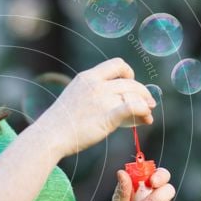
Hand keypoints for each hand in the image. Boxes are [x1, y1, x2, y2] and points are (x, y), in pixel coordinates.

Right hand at [36, 58, 157, 158]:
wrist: (50, 135)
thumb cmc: (62, 123)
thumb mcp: (75, 98)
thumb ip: (95, 96)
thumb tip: (116, 102)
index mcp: (87, 77)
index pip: (117, 64)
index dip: (129, 73)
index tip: (131, 84)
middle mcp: (96, 85)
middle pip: (130, 83)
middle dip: (143, 93)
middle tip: (150, 105)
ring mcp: (101, 100)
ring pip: (133, 96)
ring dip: (145, 105)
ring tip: (148, 117)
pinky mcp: (107, 116)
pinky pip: (132, 108)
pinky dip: (142, 111)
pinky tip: (146, 117)